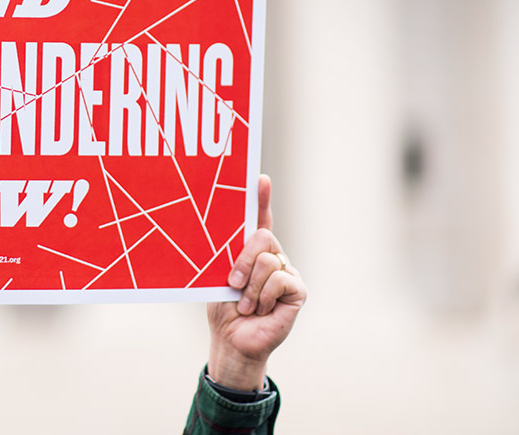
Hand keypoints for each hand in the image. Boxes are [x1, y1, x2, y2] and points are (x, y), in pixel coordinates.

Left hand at [206, 175, 306, 390]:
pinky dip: (263, 297)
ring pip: (268, 261)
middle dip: (242, 261)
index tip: (259, 178)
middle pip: (263, 237)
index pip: (260, 217)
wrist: (232, 339)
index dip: (261, 197)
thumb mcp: (220, 277)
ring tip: (246, 304)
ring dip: (249, 287)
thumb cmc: (224, 308)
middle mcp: (273, 255)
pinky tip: (261, 310)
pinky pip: (280, 279)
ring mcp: (287, 271)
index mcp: (252, 249)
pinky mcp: (298, 289)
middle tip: (232, 284)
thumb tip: (227, 235)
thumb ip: (229, 256)